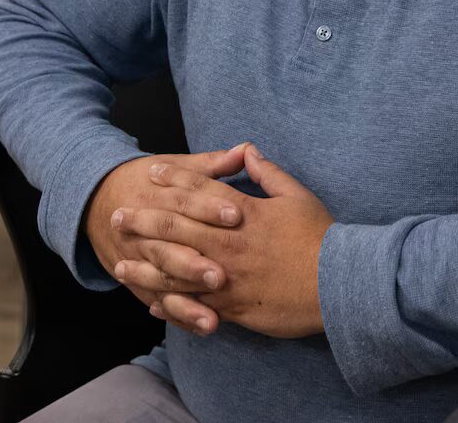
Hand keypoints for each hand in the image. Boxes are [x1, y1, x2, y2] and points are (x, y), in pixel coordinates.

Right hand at [86, 144, 250, 333]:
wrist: (96, 200)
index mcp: (158, 196)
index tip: (237, 215)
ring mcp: (139, 259)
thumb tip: (246, 149)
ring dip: (186, 301)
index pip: (185, 201)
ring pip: (162, 281)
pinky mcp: (138, 282)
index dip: (210, 208)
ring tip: (212, 318)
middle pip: (170, 247)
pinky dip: (179, 316)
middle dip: (194, 263)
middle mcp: (146, 231)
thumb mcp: (174, 166)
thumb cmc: (147, 182)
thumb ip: (211, 165)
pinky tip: (202, 327)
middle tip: (221, 276)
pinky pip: (158, 301)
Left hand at [111, 145, 333, 339]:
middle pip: (177, 227)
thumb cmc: (321, 238)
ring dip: (146, 264)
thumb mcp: (297, 195)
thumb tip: (247, 150)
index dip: (175, 179)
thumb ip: (268, 173)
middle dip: (145, 220)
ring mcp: (228, 277)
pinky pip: (193, 305)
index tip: (152, 172)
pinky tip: (150, 301)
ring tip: (120, 262)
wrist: (340, 284)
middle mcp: (228, 243)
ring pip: (176, 270)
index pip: (201, 191)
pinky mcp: (233, 307)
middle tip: (118, 214)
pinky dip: (170, 303)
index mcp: (243, 214)